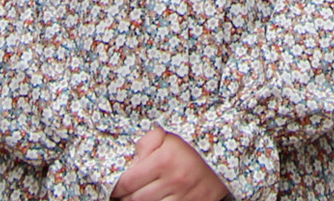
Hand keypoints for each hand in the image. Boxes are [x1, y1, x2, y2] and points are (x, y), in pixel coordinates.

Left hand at [112, 127, 226, 200]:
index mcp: (164, 160)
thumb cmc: (189, 154)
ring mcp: (180, 197)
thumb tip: (132, 158)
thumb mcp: (170, 139)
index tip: (115, 188)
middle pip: (134, 199)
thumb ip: (148, 141)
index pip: (128, 181)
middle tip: (122, 194)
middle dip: (125, 198)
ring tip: (135, 197)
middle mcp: (172, 180)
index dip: (117, 187)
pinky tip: (151, 200)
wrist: (218, 171)